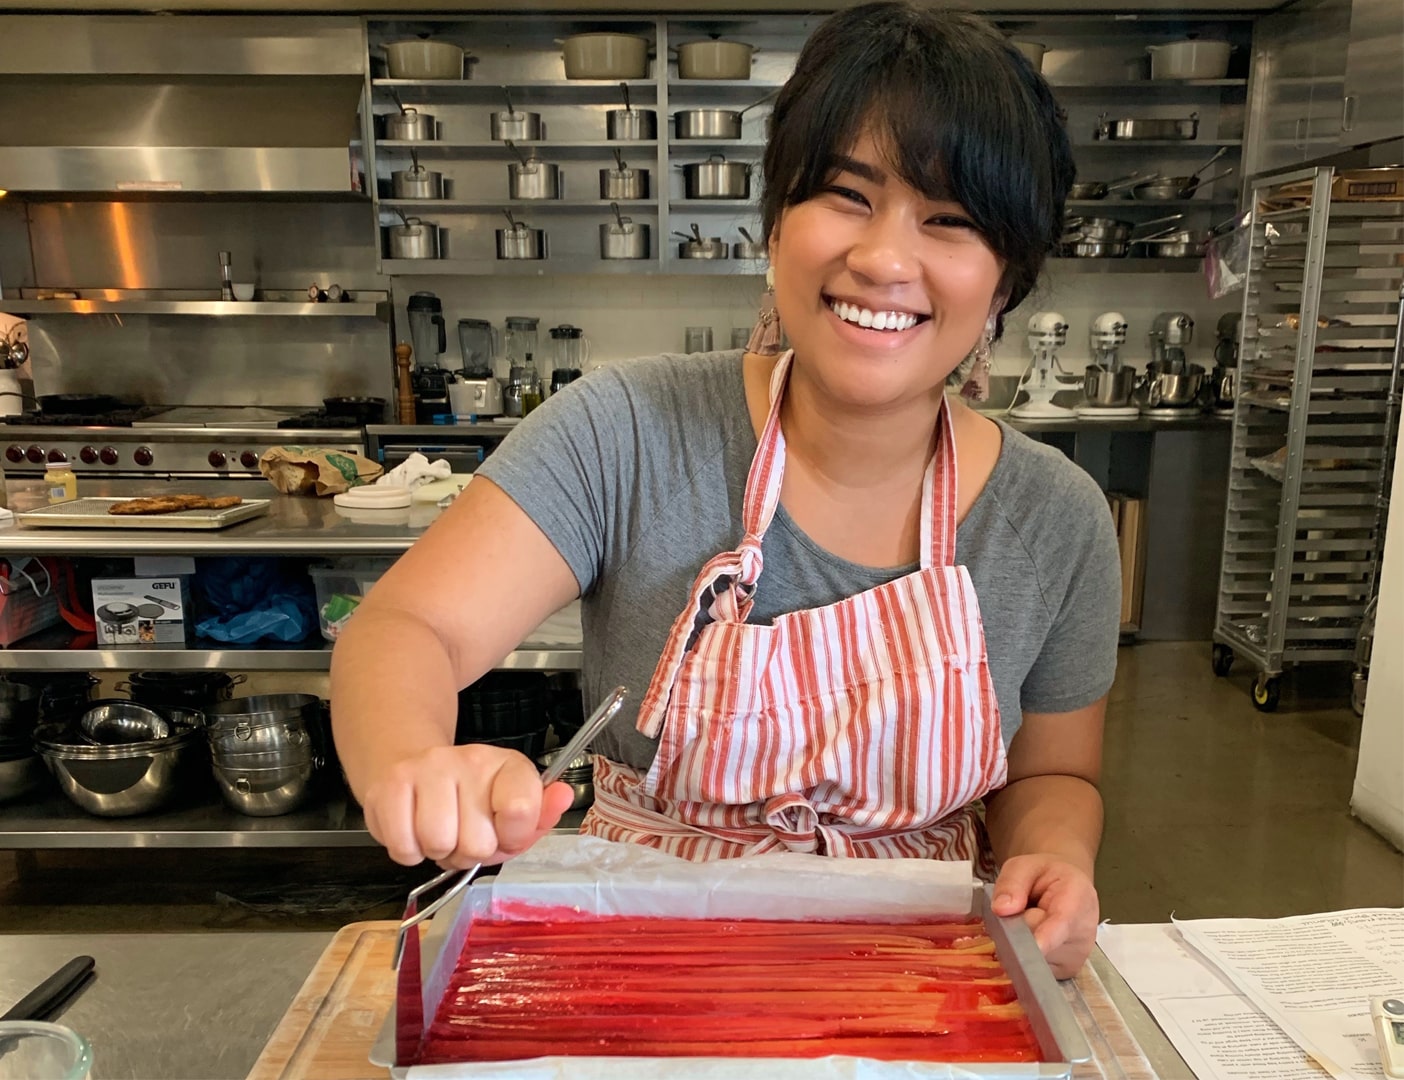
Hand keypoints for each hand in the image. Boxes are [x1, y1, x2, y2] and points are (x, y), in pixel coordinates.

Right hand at [359, 743, 574, 870]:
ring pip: (438, 845)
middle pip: (477, 843)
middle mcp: (470, 759)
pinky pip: (403, 847)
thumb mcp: (511, 810)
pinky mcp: (390, 785)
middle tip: (463, 833)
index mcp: (509, 766)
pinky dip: (408, 850)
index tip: (502, 830)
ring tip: (439, 831)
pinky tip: (414, 830)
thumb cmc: (468, 801)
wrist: (410, 767)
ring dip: (438, 852)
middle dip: (469, 851)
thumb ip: (540, 815)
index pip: (522, 810)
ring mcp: (428, 768)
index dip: (511, 838)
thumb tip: (564, 795)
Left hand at [990, 855, 1099, 979]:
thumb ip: (1012, 882)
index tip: (1034, 947)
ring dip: (1021, 942)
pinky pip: (1034, 968)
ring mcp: (1075, 957)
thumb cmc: (1045, 875)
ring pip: (1034, 958)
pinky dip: (1026, 955)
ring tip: (1032, 921)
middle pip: (1037, 943)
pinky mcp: (1064, 972)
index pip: (1062, 923)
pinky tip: (1034, 938)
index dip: (1046, 937)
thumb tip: (1001, 909)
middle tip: (1020, 910)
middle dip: (1018, 929)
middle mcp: (1083, 933)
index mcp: (1078, 898)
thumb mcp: (1024, 866)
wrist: (1065, 887)